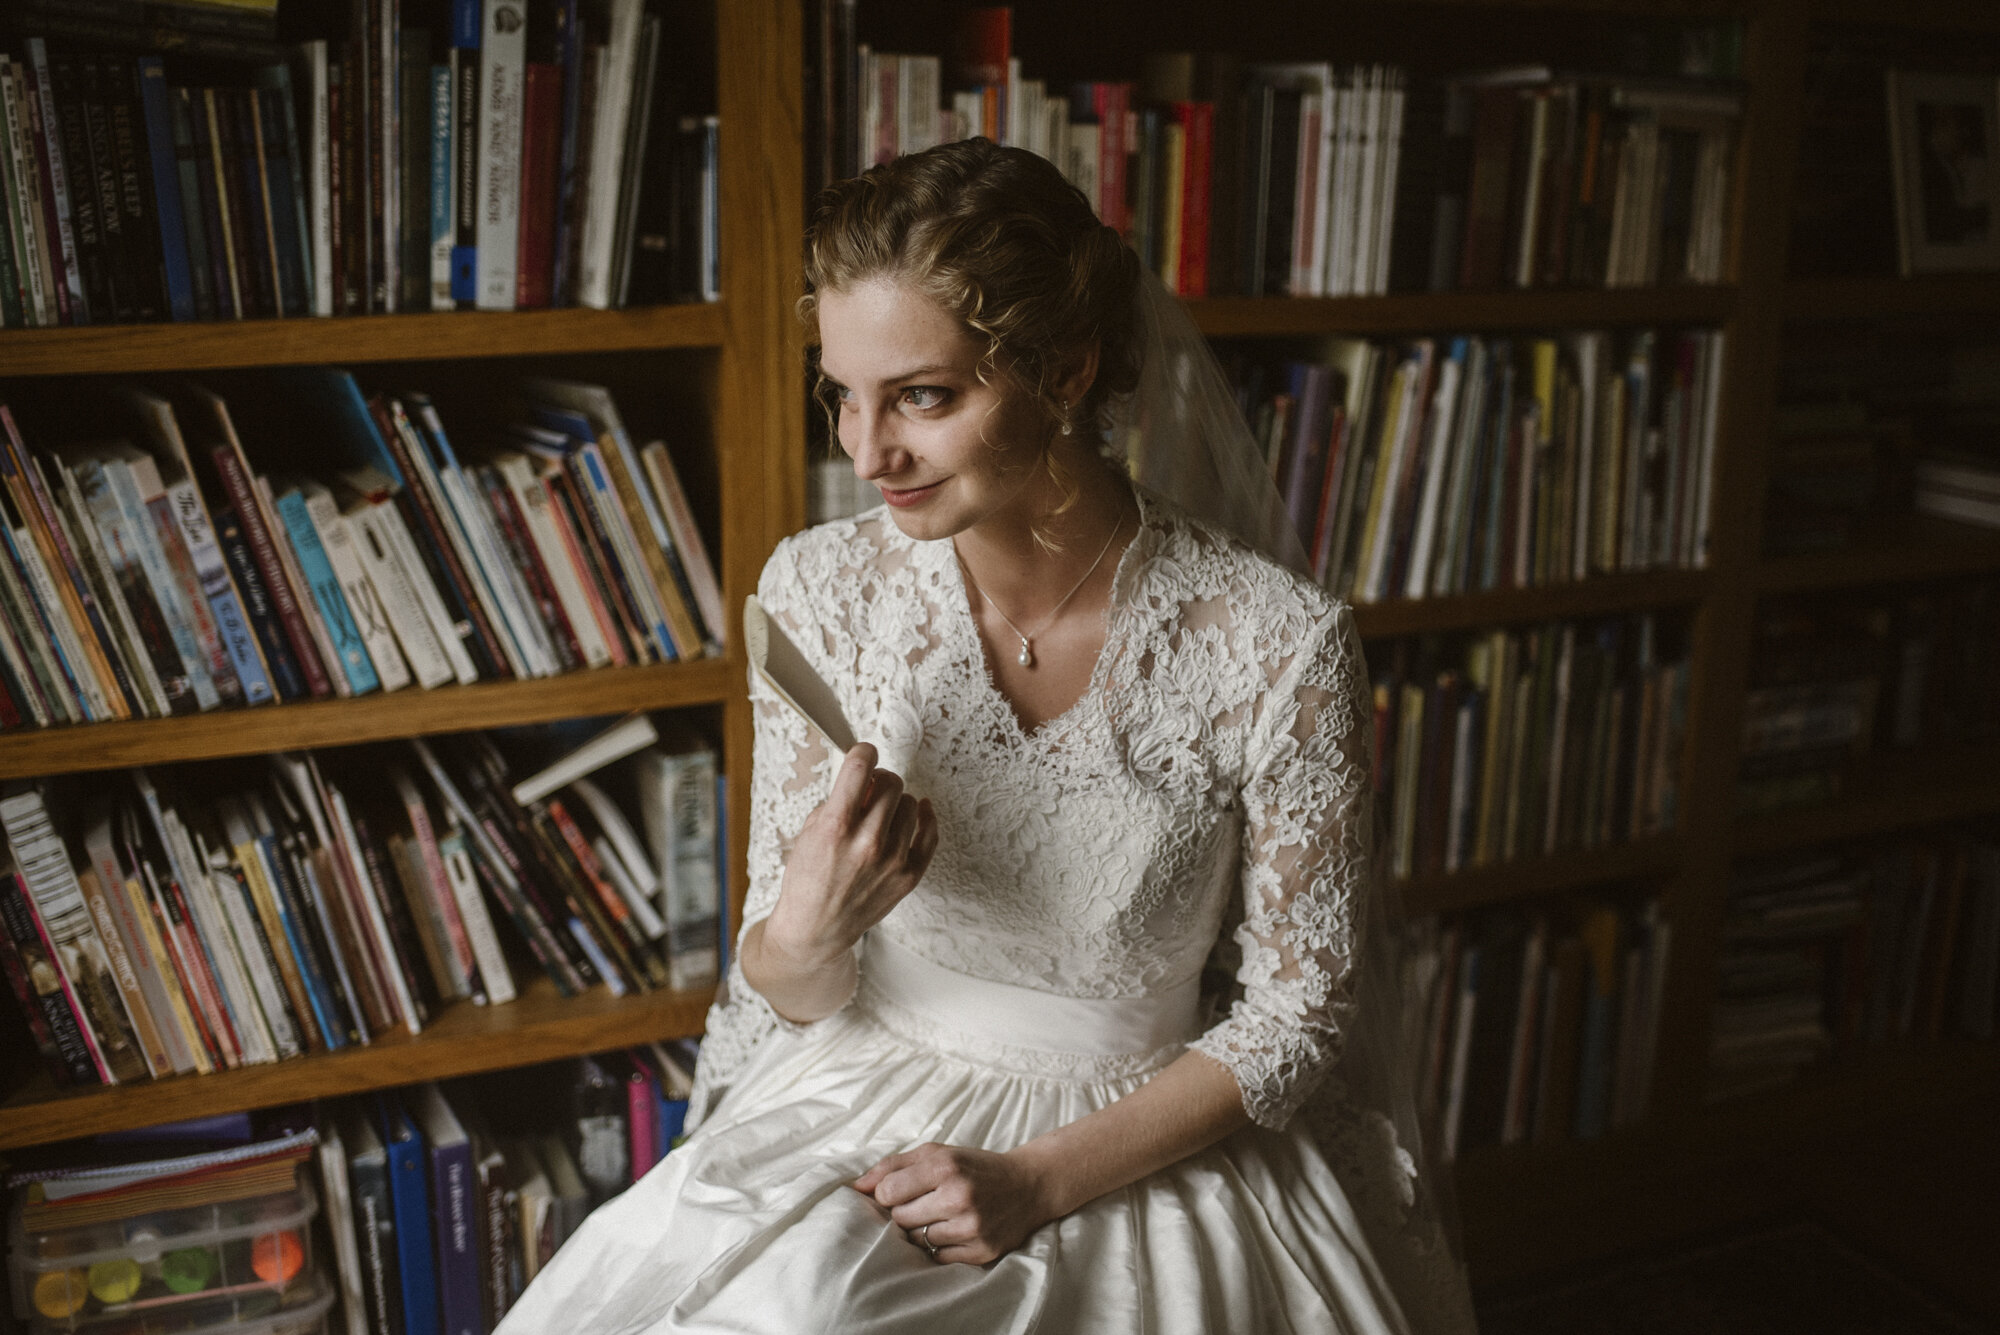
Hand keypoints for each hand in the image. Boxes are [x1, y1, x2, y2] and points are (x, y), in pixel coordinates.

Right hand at [763, 745, 937, 968]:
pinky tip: (920, 809)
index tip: (864, 753)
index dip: (863, 751)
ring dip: (895, 802)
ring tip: (880, 815)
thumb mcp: (810, 831)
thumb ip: (838, 800)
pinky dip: (926, 816)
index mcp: (835, 827)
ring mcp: (891, 860)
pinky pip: (930, 833)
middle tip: (870, 790)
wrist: (816, 928)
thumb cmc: (808, 878)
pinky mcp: (908, 875)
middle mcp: (867, 842)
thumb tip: (865, 778)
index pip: (861, 766)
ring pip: (911, 803)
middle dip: (879, 780)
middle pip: (892, 782)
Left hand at [852, 1143, 1053, 1264]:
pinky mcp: (982, 1251)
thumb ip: (893, 1166)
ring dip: (923, 1230)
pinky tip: (955, 1229)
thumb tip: (855, 1187)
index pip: (888, 1192)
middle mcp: (959, 1196)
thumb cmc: (975, 1167)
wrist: (1028, 1185)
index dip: (889, 1193)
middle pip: (900, 1218)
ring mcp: (972, 1226)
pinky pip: (939, 1257)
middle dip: (905, 1212)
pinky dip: (942, 1246)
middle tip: (925, 1202)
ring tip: (941, 1215)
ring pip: (918, 1241)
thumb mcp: (937, 1153)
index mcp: (945, 1166)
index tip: (901, 1191)